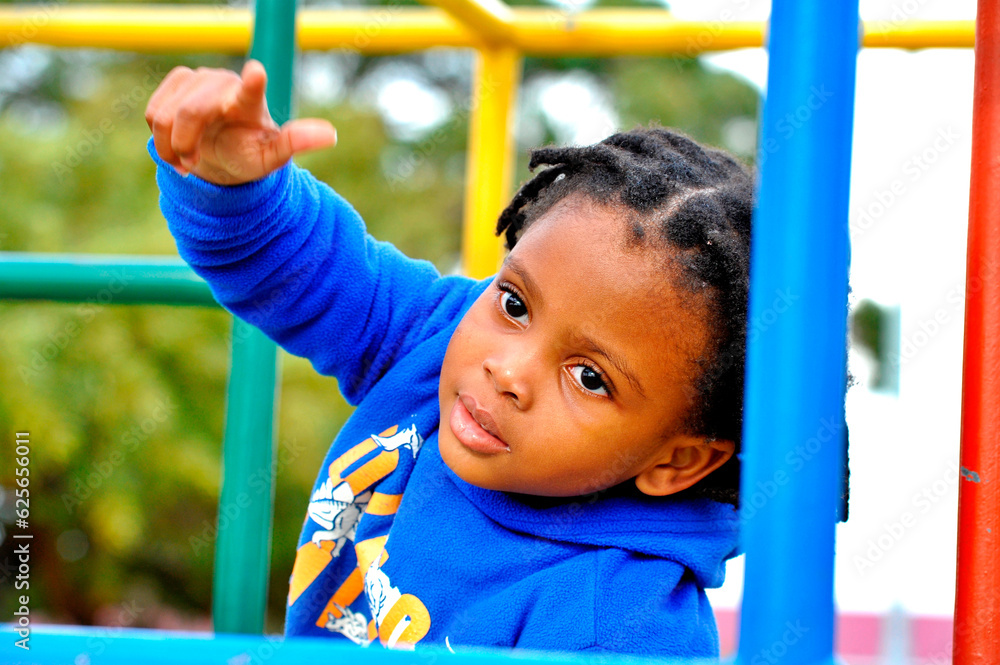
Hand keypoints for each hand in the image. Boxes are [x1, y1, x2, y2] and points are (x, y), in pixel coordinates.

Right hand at [145, 60, 336, 184]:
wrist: (223, 151)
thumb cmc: (249, 154)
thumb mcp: (271, 158)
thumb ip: (294, 143)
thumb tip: (331, 135)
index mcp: (251, 103)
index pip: (253, 90)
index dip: (253, 83)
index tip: (257, 73)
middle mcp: (225, 83)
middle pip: (191, 112)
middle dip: (186, 145)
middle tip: (192, 164)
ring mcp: (200, 78)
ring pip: (166, 114)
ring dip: (170, 145)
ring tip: (186, 159)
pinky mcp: (178, 81)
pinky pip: (153, 112)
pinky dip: (158, 136)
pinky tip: (173, 145)